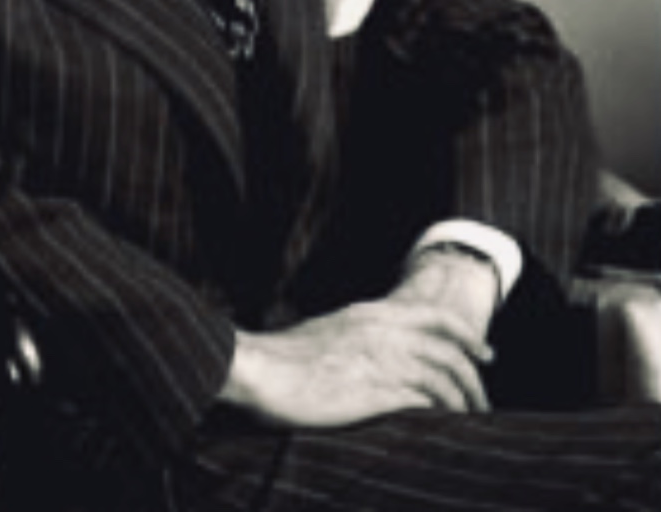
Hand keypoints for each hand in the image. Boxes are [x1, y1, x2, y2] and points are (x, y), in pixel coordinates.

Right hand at [220, 255, 496, 427]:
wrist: (257, 368)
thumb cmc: (284, 358)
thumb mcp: (330, 333)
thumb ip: (359, 337)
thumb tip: (376, 352)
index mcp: (371, 314)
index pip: (435, 318)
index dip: (466, 335)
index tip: (485, 353)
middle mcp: (383, 332)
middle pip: (448, 351)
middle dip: (474, 378)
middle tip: (484, 402)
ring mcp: (380, 361)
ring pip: (443, 378)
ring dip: (464, 402)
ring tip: (471, 422)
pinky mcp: (373, 392)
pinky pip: (423, 401)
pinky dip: (441, 414)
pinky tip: (444, 428)